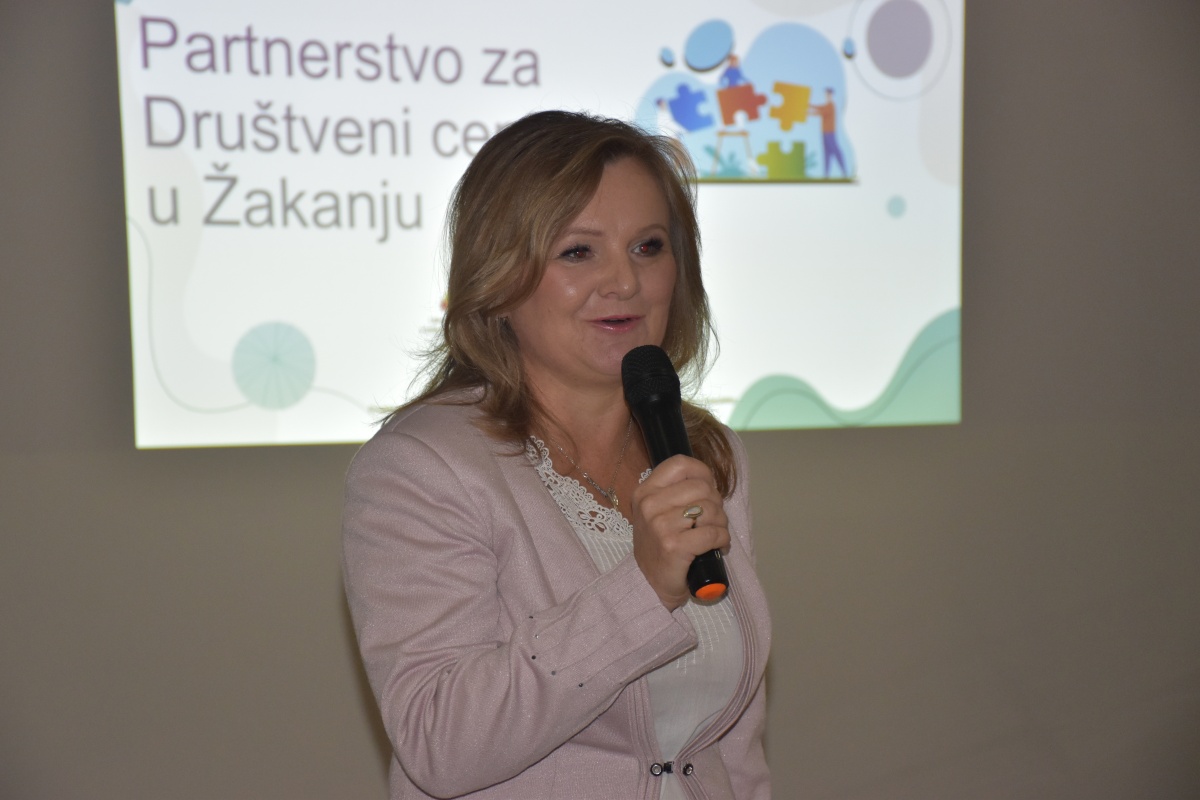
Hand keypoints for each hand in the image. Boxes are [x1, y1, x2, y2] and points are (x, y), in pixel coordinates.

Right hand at [629, 455, 729, 610]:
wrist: (650, 585)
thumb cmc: (659, 546)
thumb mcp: (657, 512)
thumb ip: (676, 492)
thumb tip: (709, 481)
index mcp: (645, 492)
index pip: (680, 464)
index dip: (702, 472)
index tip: (708, 488)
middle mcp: (650, 505)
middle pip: (701, 487)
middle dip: (716, 503)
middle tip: (713, 519)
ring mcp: (660, 526)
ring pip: (710, 509)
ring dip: (721, 522)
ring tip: (715, 533)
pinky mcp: (674, 546)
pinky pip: (713, 533)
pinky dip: (723, 539)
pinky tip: (719, 545)